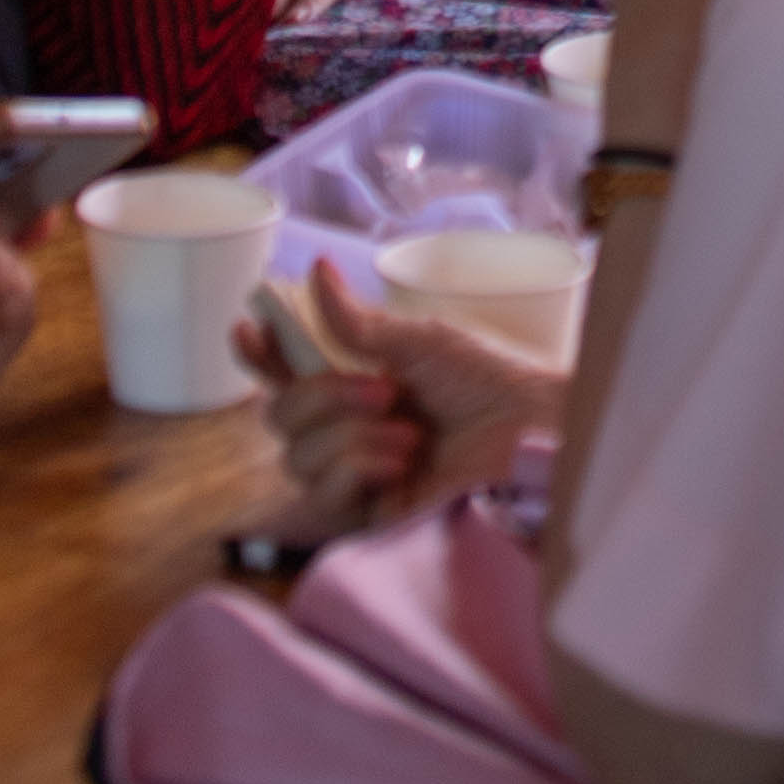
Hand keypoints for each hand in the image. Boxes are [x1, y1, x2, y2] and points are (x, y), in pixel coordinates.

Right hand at [243, 259, 553, 533]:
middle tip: (382, 388)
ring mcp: (360, 472)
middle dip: (320, 397)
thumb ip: (358, 321)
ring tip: (407, 431)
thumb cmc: (492, 380)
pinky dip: (357, 468)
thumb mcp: (421, 341)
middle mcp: (351, 427)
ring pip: (296, 457)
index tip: (248, 328)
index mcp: (359, 380)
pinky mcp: (373, 513)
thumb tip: (317, 270)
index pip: (288, 371)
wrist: (535, 432)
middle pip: (280, 418)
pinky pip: (326, 493)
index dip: (260, 354)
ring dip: (347, 436)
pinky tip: (401, 461)